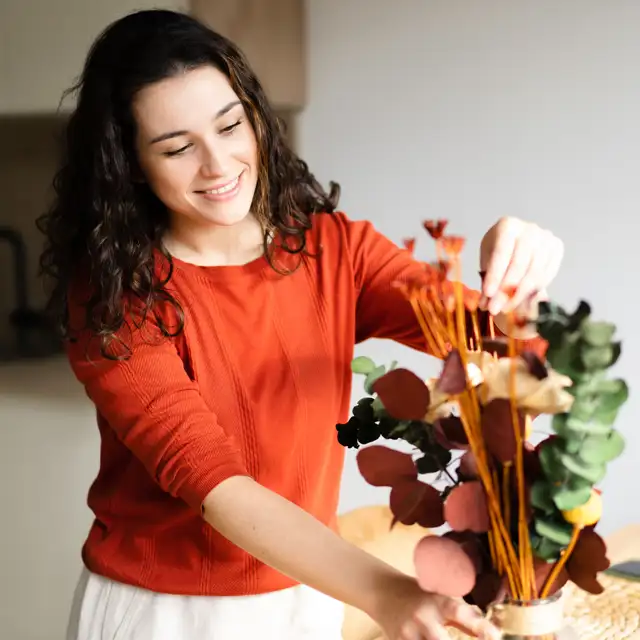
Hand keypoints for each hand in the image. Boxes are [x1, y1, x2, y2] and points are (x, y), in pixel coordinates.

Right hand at [373, 576, 500, 639]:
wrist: (385, 592)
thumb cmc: (420, 596)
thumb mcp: (441, 599)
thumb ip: (464, 618)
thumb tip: (491, 633)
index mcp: (437, 602)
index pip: (460, 613)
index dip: (479, 626)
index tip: (495, 635)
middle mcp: (423, 617)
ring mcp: (408, 633)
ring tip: (446, 638)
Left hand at [479, 217, 563, 316]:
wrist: (517, 243)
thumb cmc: (499, 252)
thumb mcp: (487, 261)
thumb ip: (487, 280)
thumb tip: (487, 305)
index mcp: (507, 226)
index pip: (501, 253)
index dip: (494, 275)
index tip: (487, 294)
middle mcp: (529, 230)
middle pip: (519, 265)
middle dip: (506, 290)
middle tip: (495, 308)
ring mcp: (546, 239)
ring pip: (534, 273)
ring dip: (519, 295)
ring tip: (505, 308)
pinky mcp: (557, 249)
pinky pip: (546, 276)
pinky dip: (533, 292)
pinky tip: (520, 301)